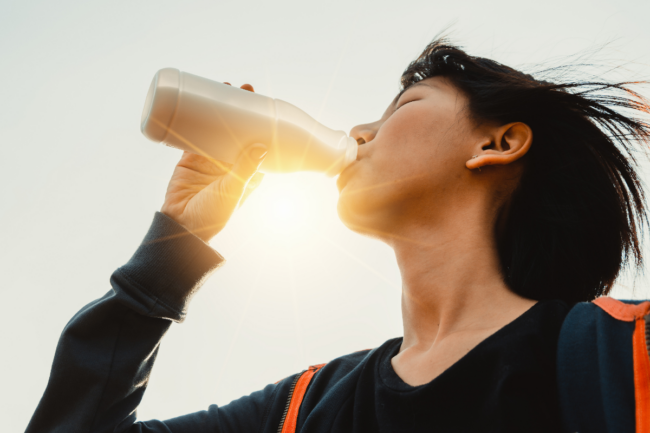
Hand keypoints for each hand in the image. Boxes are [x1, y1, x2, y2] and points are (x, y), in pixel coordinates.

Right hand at [161, 83, 265, 241]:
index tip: (264, 103)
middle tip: (243, 88)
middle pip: (238, 129)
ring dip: (220, 109)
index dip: (261, 123)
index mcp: (248, 172)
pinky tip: (197, 101)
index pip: (258, 141)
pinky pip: (194, 132)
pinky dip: (196, 118)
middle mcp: (231, 163)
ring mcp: (210, 159)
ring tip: (223, 87)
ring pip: (217, 127)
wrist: (180, 228)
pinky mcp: (189, 157)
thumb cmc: (213, 216)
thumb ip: (245, 169)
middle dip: (241, 109)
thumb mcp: (233, 190)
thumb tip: (262, 145)